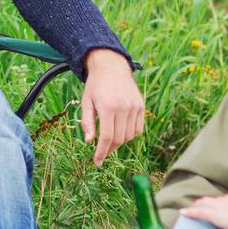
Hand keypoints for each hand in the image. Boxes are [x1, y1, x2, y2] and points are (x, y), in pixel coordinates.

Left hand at [79, 48, 144, 164]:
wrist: (111, 66)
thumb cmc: (95, 85)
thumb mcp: (86, 102)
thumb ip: (87, 122)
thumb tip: (89, 141)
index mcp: (108, 106)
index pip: (107, 137)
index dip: (102, 152)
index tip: (97, 162)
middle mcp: (123, 107)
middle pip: (119, 139)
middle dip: (109, 150)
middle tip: (101, 153)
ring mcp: (134, 107)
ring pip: (129, 136)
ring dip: (119, 142)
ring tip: (109, 140)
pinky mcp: (141, 106)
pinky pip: (138, 129)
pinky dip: (129, 135)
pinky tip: (120, 132)